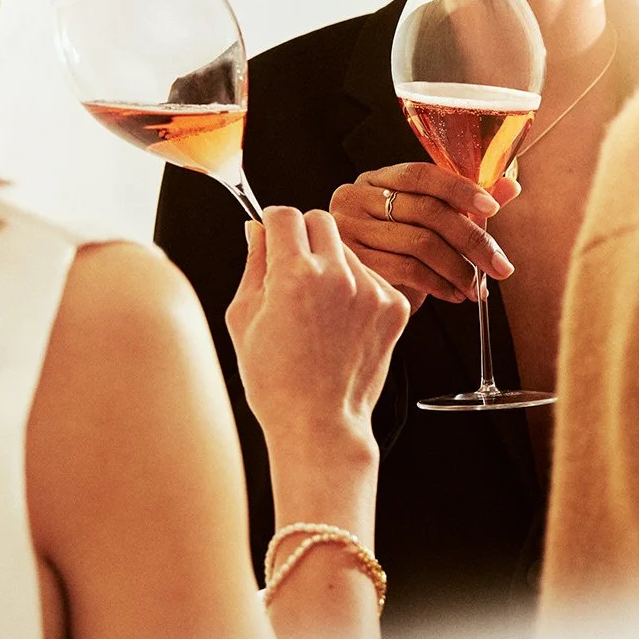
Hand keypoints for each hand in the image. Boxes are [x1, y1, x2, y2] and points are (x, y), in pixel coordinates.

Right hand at [227, 207, 409, 457]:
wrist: (319, 425)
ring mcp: (371, 290)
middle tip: (294, 268)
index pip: (285, 214)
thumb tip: (256, 228)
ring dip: (331, 263)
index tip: (272, 235)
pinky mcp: (395, 306)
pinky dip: (356, 288)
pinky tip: (341, 322)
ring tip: (318, 307)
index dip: (273, 223)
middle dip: (303, 234)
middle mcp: (338, 275)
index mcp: (295, 274)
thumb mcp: (243, 319)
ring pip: (347, 248)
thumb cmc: (275, 381)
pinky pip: (371, 276)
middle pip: (320, 219)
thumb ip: (253, 265)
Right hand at [329, 163, 518, 309]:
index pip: (421, 174)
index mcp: (376, 179)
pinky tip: (454, 293)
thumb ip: (466, 203)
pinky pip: (407, 270)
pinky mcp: (353, 264)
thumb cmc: (398, 252)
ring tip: (476, 287)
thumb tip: (511, 185)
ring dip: (458, 268)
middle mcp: (355, 198)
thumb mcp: (431, 224)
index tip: (492, 209)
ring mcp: (349, 231)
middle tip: (500, 265)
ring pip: (420, 243)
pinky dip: (439, 283)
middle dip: (471, 239)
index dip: (459, 189)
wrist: (363, 294)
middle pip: (425, 210)